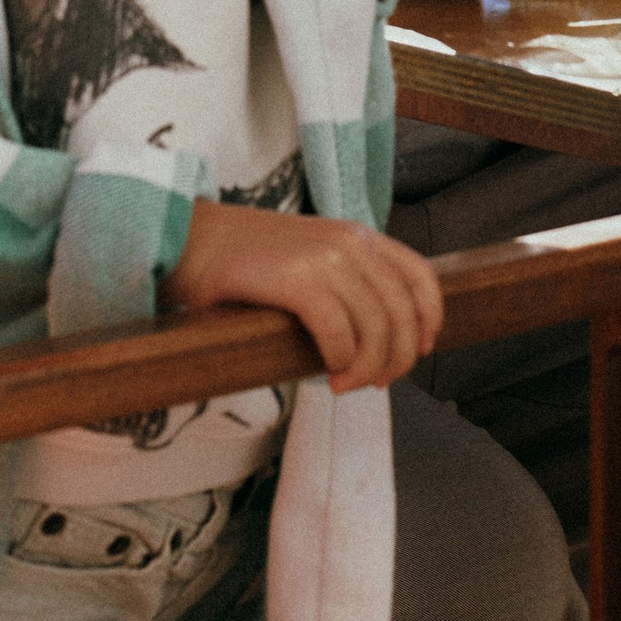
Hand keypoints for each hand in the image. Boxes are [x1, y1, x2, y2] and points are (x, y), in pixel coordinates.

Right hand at [163, 200, 444, 394]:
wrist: (191, 239)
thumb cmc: (245, 262)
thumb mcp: (309, 259)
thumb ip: (345, 282)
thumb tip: (375, 339)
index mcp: (358, 236)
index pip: (418, 275)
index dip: (429, 318)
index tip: (423, 349)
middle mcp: (350, 242)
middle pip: (401, 311)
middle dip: (398, 356)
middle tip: (376, 383)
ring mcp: (325, 258)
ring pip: (375, 327)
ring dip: (367, 367)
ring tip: (345, 385)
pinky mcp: (297, 280)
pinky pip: (338, 331)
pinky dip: (340, 360)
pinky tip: (328, 375)